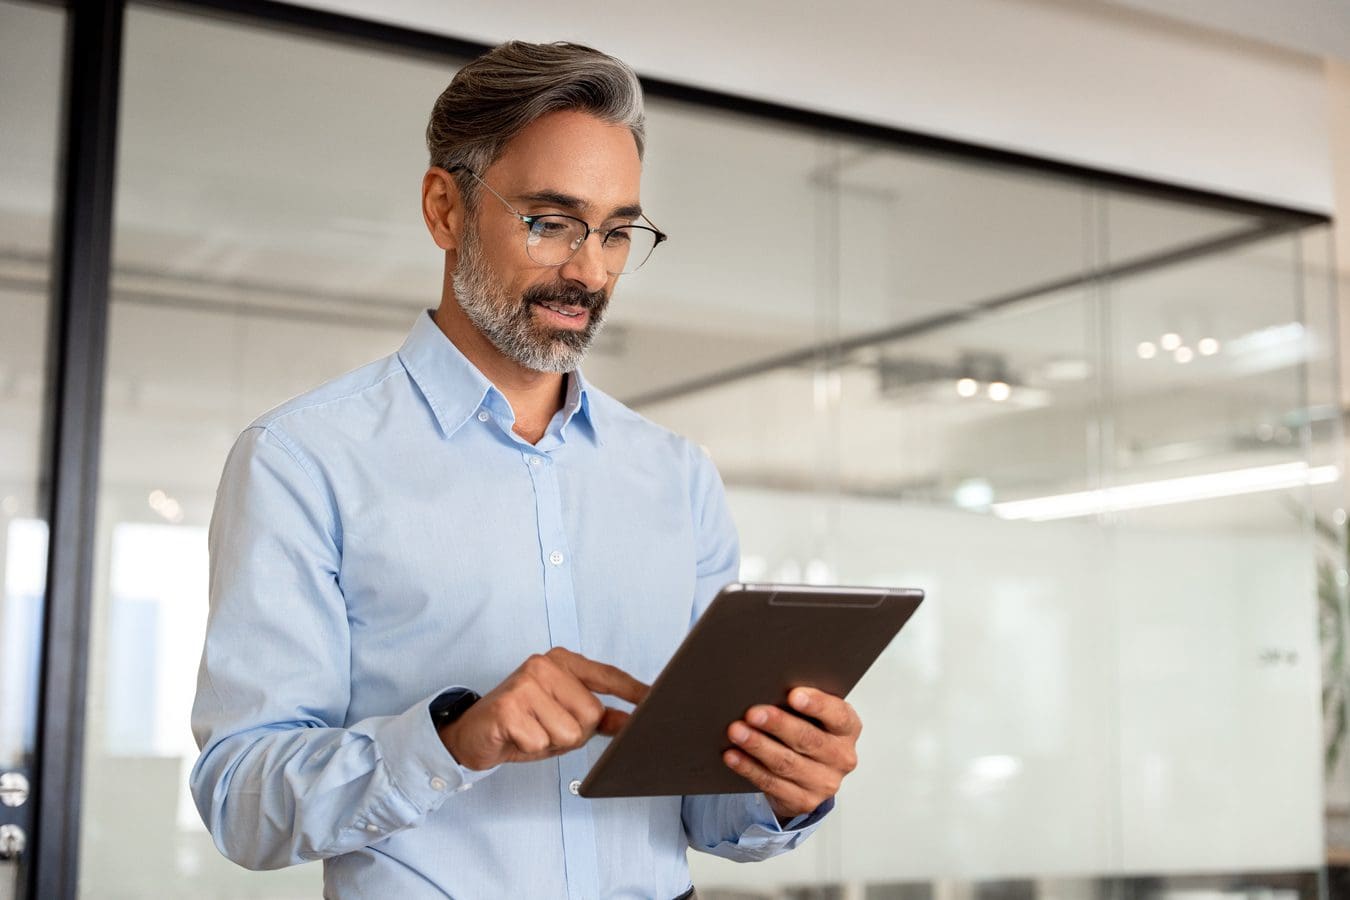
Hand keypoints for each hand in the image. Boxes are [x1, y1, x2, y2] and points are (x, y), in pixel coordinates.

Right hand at [440, 647, 647, 770]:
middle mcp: (545, 665)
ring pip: (569, 732)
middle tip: (546, 727)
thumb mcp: (563, 717)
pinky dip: (531, 748)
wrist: (472, 733)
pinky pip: (542, 743)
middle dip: (574, 733)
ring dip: (552, 743)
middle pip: (591, 714)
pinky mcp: (509, 706)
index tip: (657, 700)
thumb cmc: (522, 723)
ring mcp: (525, 683)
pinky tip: (516, 736)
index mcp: (562, 661)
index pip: (608, 675)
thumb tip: (633, 720)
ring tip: (532, 732)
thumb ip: (598, 716)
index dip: (634, 691)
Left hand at [722, 687, 860, 820]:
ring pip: (787, 763)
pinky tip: (733, 755)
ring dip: (758, 746)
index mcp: (848, 728)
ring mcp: (824, 783)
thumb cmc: (808, 731)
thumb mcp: (813, 715)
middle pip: (808, 739)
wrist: (809, 775)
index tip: (793, 695)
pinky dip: (749, 768)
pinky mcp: (804, 801)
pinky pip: (772, 784)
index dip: (817, 705)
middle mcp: (841, 757)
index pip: (838, 715)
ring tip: (736, 732)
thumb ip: (800, 702)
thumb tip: (767, 687)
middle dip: (778, 725)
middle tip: (752, 713)